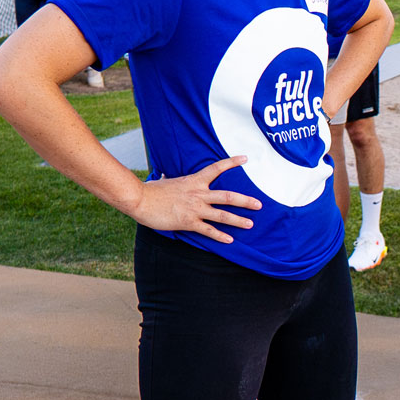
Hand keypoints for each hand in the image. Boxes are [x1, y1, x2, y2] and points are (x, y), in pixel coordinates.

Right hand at [126, 157, 262, 243]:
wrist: (140, 199)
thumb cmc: (152, 190)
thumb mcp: (166, 181)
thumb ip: (172, 180)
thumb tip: (164, 176)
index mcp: (194, 181)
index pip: (216, 168)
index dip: (231, 163)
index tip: (245, 159)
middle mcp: (198, 194)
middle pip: (227, 196)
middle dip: (245, 201)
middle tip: (259, 204)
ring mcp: (195, 208)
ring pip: (222, 215)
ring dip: (238, 220)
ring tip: (250, 224)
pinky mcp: (188, 222)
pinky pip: (208, 230)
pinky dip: (220, 236)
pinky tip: (229, 240)